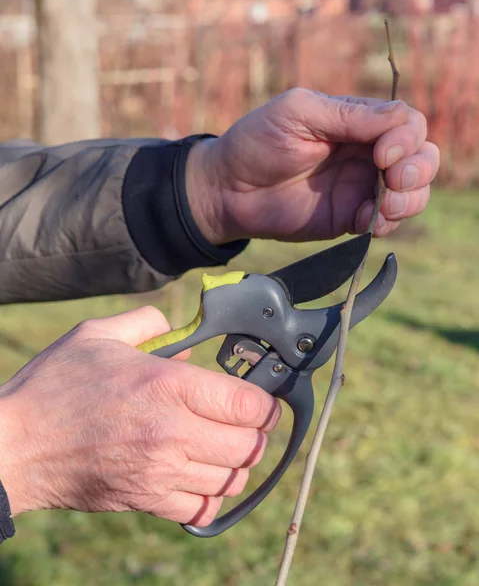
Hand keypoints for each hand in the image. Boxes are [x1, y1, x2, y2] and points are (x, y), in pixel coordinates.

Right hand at [0, 307, 279, 526]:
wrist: (16, 444)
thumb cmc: (56, 385)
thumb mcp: (98, 335)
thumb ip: (147, 322)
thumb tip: (178, 329)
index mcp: (167, 386)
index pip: (247, 403)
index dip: (267, 403)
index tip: (265, 400)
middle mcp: (172, 432)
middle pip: (248, 444)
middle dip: (257, 433)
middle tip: (247, 422)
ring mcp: (160, 471)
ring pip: (231, 479)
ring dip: (237, 464)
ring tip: (227, 448)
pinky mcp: (146, 499)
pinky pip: (202, 509)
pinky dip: (212, 496)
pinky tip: (202, 476)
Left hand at [187, 88, 439, 243]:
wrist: (227, 190)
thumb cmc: (256, 142)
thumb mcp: (298, 112)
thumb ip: (348, 115)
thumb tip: (400, 119)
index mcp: (356, 121)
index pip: (406, 124)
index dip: (406, 139)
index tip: (381, 155)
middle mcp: (364, 154)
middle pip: (420, 157)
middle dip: (418, 170)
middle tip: (394, 181)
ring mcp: (358, 187)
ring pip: (411, 192)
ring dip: (411, 200)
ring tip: (385, 207)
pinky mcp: (347, 218)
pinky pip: (384, 221)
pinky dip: (387, 223)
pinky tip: (369, 223)